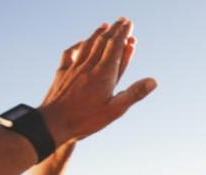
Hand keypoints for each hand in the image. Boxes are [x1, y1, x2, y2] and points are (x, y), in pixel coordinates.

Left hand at [39, 18, 156, 144]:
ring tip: (105, 25)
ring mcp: (74, 68)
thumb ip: (134, 94)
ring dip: (97, 33)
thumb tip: (153, 81)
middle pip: (103, 42)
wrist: (52, 123)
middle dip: (114, 30)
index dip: (123, 34)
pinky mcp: (62, 73)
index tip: (129, 24)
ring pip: (87, 45)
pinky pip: (70, 53)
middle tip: (122, 20)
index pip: (116, 47)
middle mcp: (89, 67)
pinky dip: (78, 45)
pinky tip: (81, 42)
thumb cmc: (85, 119)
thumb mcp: (114, 111)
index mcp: (104, 74)